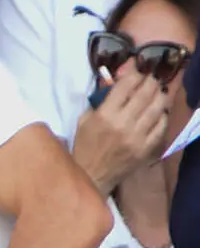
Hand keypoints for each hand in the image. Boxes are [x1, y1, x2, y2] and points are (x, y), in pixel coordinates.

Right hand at [73, 63, 168, 194]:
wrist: (91, 175)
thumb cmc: (84, 146)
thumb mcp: (84, 120)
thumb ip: (100, 100)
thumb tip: (113, 81)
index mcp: (104, 114)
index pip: (126, 85)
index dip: (134, 73)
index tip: (136, 72)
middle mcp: (122, 123)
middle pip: (145, 93)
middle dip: (150, 82)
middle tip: (150, 80)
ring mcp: (137, 136)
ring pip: (157, 107)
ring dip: (159, 95)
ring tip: (157, 92)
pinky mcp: (146, 147)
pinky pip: (161, 126)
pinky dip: (162, 115)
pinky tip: (158, 112)